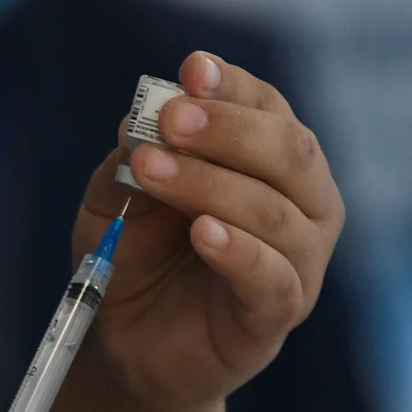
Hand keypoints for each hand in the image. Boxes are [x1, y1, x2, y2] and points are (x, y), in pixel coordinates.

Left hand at [74, 52, 344, 411]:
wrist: (123, 343)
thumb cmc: (131, 255)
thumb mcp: (112, 197)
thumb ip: (129, 158)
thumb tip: (141, 118)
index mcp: (266, 161)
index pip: (267, 108)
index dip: (233, 87)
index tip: (193, 69)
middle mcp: (299, 203)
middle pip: (289, 151)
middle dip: (228, 128)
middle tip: (170, 120)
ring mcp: (296, 261)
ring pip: (277, 212)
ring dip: (212, 184)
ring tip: (153, 170)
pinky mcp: (276, 314)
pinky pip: (273, 279)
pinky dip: (240, 251)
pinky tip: (204, 232)